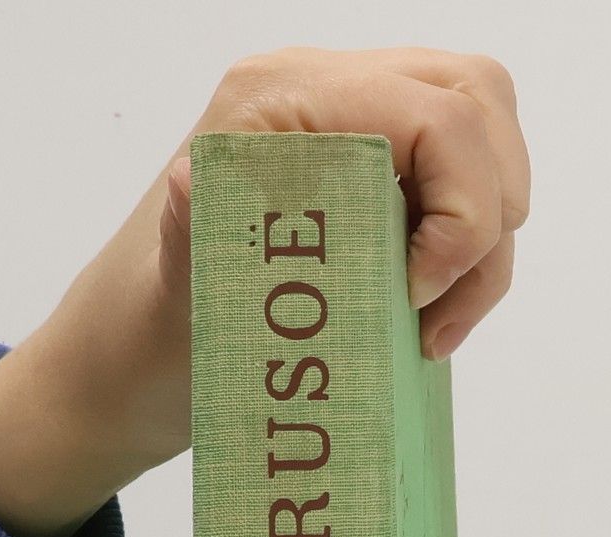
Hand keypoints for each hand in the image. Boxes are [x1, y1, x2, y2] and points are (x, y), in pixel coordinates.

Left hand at [0, 45, 531, 536]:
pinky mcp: (371, 177)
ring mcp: (354, 130)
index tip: (414, 295)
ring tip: (431, 326)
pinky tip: (425, 319)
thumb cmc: (143, 338)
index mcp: (277, 101)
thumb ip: (187, 237)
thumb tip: (192, 182)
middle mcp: (324, 94)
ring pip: (483, 140)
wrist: (122, 369)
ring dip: (486, 241)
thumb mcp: (167, 296)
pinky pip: (463, 186)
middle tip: (433, 308)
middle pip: (476, 105)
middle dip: (488, 215)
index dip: (461, 207)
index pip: (435, 112)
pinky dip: (470, 257)